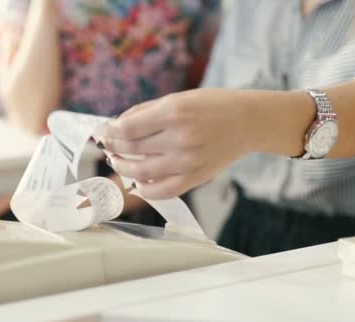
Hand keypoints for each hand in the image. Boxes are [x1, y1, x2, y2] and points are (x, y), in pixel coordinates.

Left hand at [103, 88, 264, 198]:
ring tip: (117, 162)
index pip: (129, 128)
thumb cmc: (211, 105)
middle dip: (114, 148)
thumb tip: (116, 126)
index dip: (111, 132)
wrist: (248, 121)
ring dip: (122, 168)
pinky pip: (162, 191)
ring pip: (141, 172)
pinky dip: (144, 188)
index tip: (106, 132)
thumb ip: (145, 111)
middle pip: (132, 149)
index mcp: (174, 112)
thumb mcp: (177, 98)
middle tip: (109, 146)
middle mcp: (181, 137)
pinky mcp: (195, 177)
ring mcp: (188, 161)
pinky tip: (138, 180)